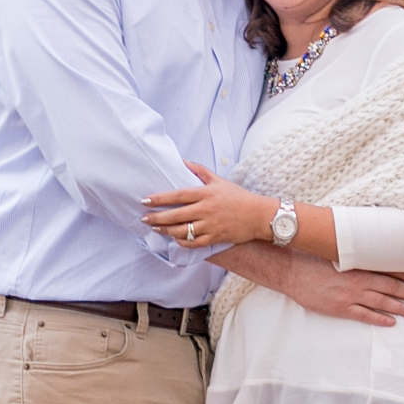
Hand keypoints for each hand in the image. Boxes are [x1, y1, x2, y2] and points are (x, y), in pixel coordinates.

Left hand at [143, 163, 275, 247]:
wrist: (259, 215)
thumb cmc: (238, 196)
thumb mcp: (219, 180)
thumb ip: (199, 170)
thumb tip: (182, 161)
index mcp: (206, 193)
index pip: (177, 195)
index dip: (159, 198)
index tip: (145, 201)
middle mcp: (206, 209)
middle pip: (176, 215)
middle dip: (157, 218)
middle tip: (144, 218)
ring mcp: (211, 225)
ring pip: (182, 231)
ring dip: (166, 231)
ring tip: (155, 228)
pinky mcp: (215, 238)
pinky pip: (194, 243)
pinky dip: (182, 242)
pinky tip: (174, 239)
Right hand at [285, 256, 403, 326]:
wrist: (293, 272)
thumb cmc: (313, 259)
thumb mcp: (336, 252)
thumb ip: (352, 254)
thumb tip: (365, 250)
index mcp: (358, 265)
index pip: (387, 270)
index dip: (403, 275)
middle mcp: (358, 281)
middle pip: (388, 288)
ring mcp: (350, 296)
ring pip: (381, 303)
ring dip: (398, 307)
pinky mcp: (341, 308)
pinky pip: (365, 315)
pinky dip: (379, 319)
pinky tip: (391, 322)